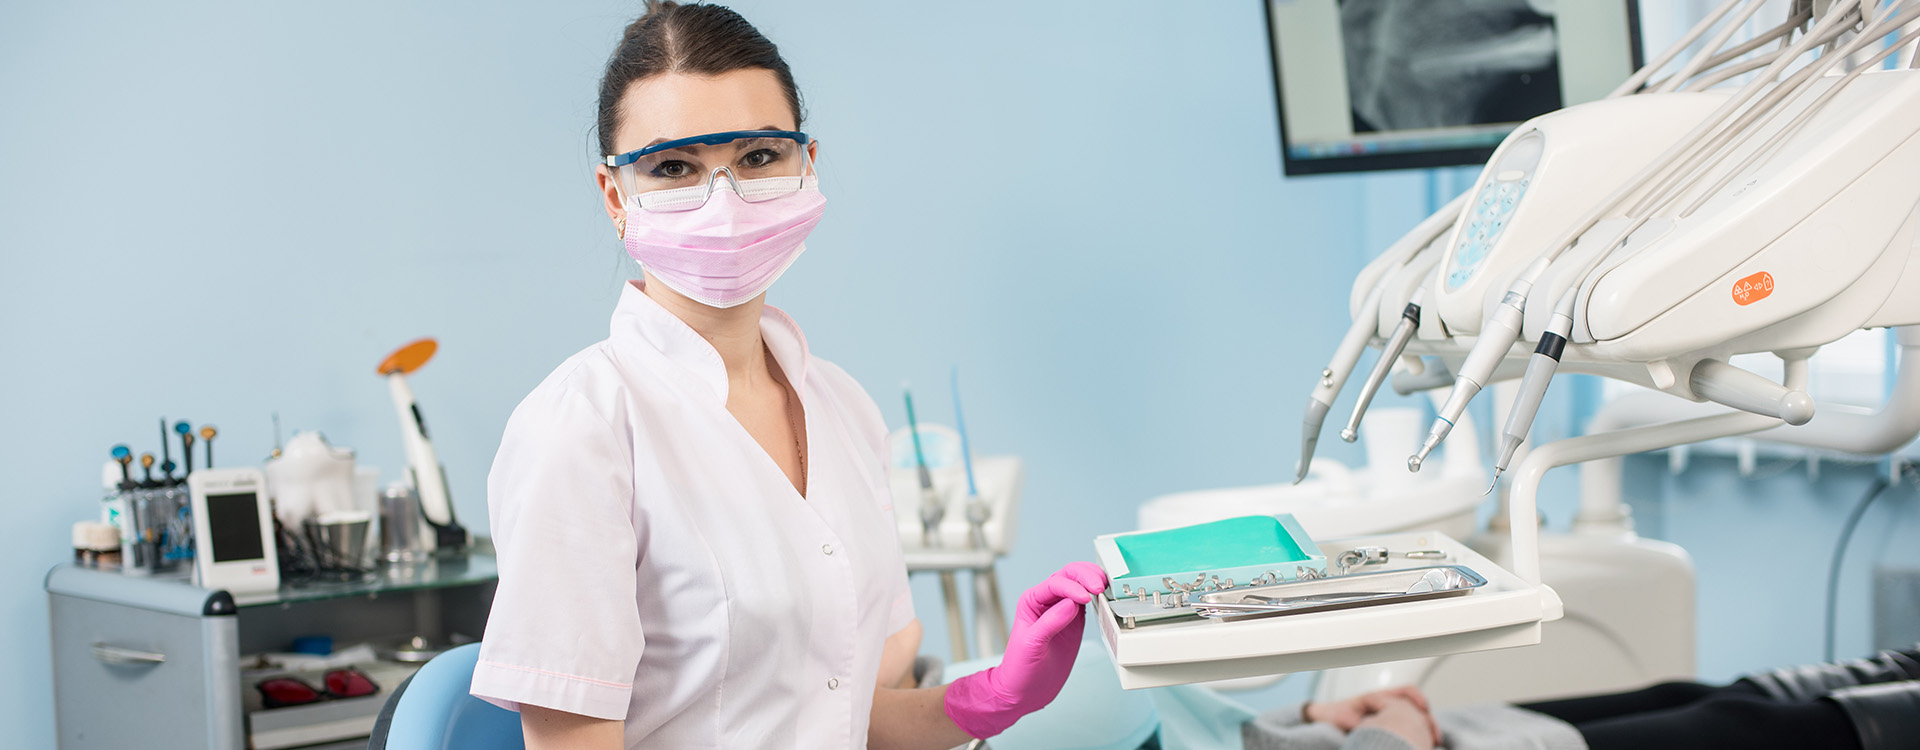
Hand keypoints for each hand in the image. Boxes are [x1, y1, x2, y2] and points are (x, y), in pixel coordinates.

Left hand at [942, 562, 1107, 737]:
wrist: (1025, 690)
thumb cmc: (1020, 668)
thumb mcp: (1031, 645)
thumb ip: (1051, 622)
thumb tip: (1072, 603)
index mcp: (1032, 601)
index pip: (1055, 583)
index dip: (1072, 587)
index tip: (1085, 598)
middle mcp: (1048, 601)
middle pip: (1069, 575)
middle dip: (1086, 576)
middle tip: (1100, 586)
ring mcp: (1063, 611)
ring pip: (1080, 584)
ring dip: (1094, 581)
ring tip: (1107, 587)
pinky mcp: (1075, 622)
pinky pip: (1089, 603)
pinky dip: (1099, 598)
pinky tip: (1106, 599)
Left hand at [1304, 687, 1437, 742]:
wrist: (1328, 719)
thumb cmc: (1336, 714)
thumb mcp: (1343, 714)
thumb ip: (1352, 717)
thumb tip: (1357, 722)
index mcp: (1379, 697)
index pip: (1406, 691)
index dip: (1418, 698)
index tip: (1424, 708)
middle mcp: (1388, 705)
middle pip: (1417, 707)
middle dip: (1428, 720)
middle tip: (1434, 736)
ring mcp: (1390, 715)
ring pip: (1416, 719)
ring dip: (1425, 729)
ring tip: (1433, 742)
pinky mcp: (1390, 727)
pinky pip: (1410, 728)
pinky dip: (1418, 735)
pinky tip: (1424, 745)